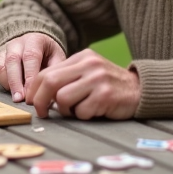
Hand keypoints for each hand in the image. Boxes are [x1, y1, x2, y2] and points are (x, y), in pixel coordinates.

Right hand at [0, 33, 66, 102]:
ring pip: (2, 66)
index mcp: (35, 40)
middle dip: (16, 82)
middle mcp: (18, 43)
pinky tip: (11, 91)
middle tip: (20, 99)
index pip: (30, 56)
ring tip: (16, 98)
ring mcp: (6, 49)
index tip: (32, 93)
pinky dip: (3, 82)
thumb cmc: (47, 53)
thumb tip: (53, 90)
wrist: (35, 43)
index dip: (30, 76)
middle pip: (13, 61)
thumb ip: (55, 71)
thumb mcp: (57, 57)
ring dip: (8, 84)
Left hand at [24, 49, 138, 119]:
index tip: (32, 102)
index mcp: (82, 57)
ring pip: (63, 98)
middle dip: (40, 101)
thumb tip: (38, 93)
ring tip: (78, 110)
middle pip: (50, 82)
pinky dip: (83, 116)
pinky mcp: (106, 95)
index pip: (47, 71)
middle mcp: (89, 65)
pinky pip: (81, 112)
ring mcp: (98, 79)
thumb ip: (68, 77)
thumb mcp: (89, 72)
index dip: (34, 89)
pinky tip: (94, 111)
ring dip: (66, 110)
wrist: (141, 90)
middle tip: (42, 113)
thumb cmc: (109, 85)